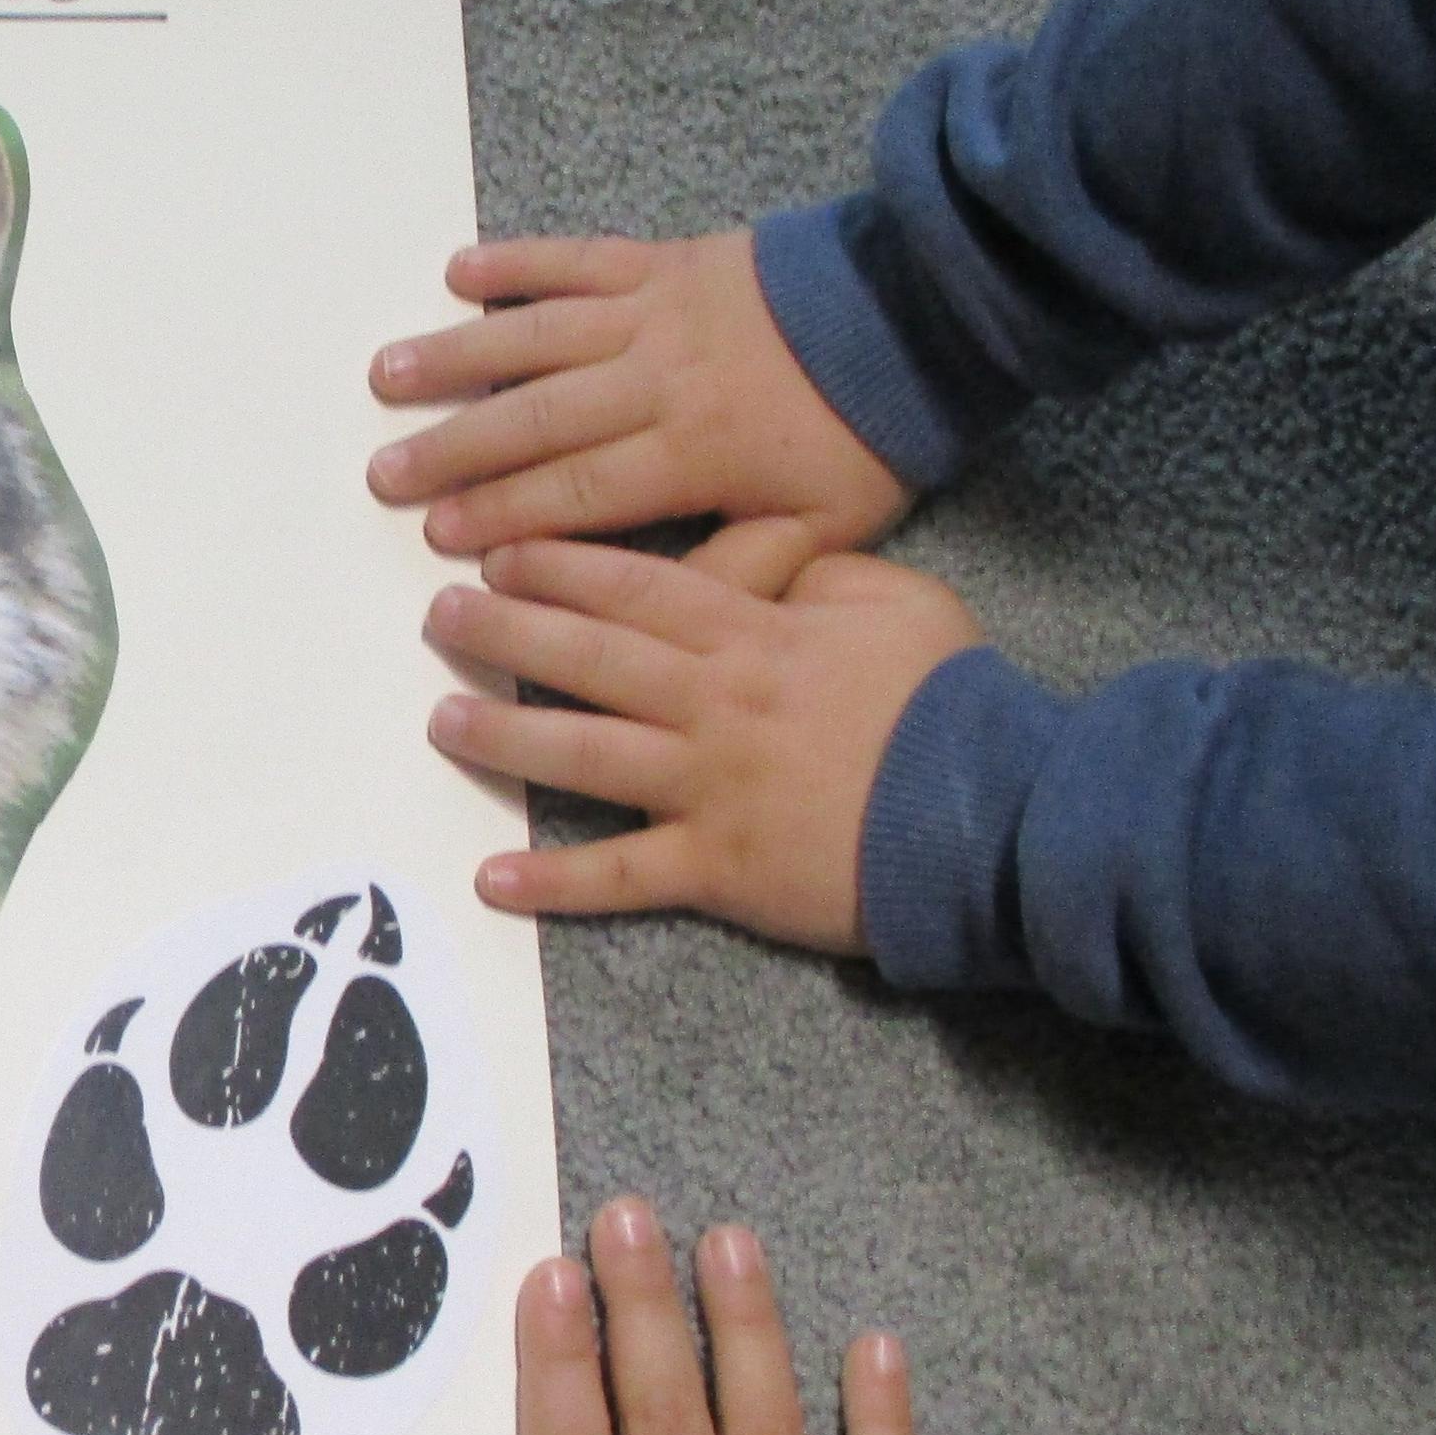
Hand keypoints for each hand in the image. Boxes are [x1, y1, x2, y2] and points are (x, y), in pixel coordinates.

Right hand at [370, 233, 910, 579]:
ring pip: (535, 337)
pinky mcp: (664, 260)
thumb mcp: (823, 529)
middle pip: (534, 418)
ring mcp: (655, 312)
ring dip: (456, 356)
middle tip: (383, 474)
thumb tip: (655, 617)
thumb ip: (736, 571)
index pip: (576, 492)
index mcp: (692, 452)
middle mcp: (657, 378)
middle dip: (452, 449)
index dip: (503, 516)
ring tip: (386, 376)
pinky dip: (516, 262)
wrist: (922, 312)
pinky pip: (576, 258)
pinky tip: (458, 273)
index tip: (440, 538)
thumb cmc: (869, 431)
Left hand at [424, 539, 983, 952]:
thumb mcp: (896, 599)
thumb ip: (819, 570)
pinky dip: (554, 881)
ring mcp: (709, 788)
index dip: (558, 567)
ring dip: (504, 738)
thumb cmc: (952, 701)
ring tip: (440, 722)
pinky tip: (492, 878)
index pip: (635, 588)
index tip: (498, 553)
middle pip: (589, 658)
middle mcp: (713, 703)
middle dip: (506, 633)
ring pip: (584, 753)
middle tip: (439, 617)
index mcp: (754, 634)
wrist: (996, 812)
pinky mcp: (720, 868)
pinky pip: (622, 876)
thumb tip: (767, 554)